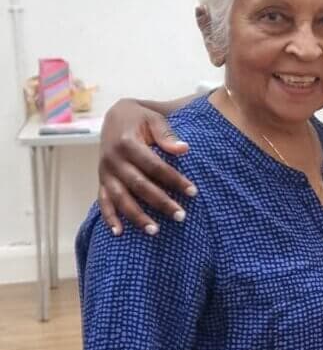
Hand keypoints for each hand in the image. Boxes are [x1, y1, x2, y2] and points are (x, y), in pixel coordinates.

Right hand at [98, 100, 194, 234]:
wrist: (114, 116)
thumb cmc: (139, 118)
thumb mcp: (154, 119)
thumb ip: (167, 134)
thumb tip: (184, 149)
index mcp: (127, 143)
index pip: (154, 166)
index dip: (174, 179)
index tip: (193, 191)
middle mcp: (113, 159)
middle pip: (139, 185)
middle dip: (160, 202)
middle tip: (181, 216)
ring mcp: (105, 172)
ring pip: (120, 198)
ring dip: (136, 216)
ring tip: (155, 230)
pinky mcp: (101, 180)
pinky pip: (103, 201)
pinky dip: (109, 217)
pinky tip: (119, 233)